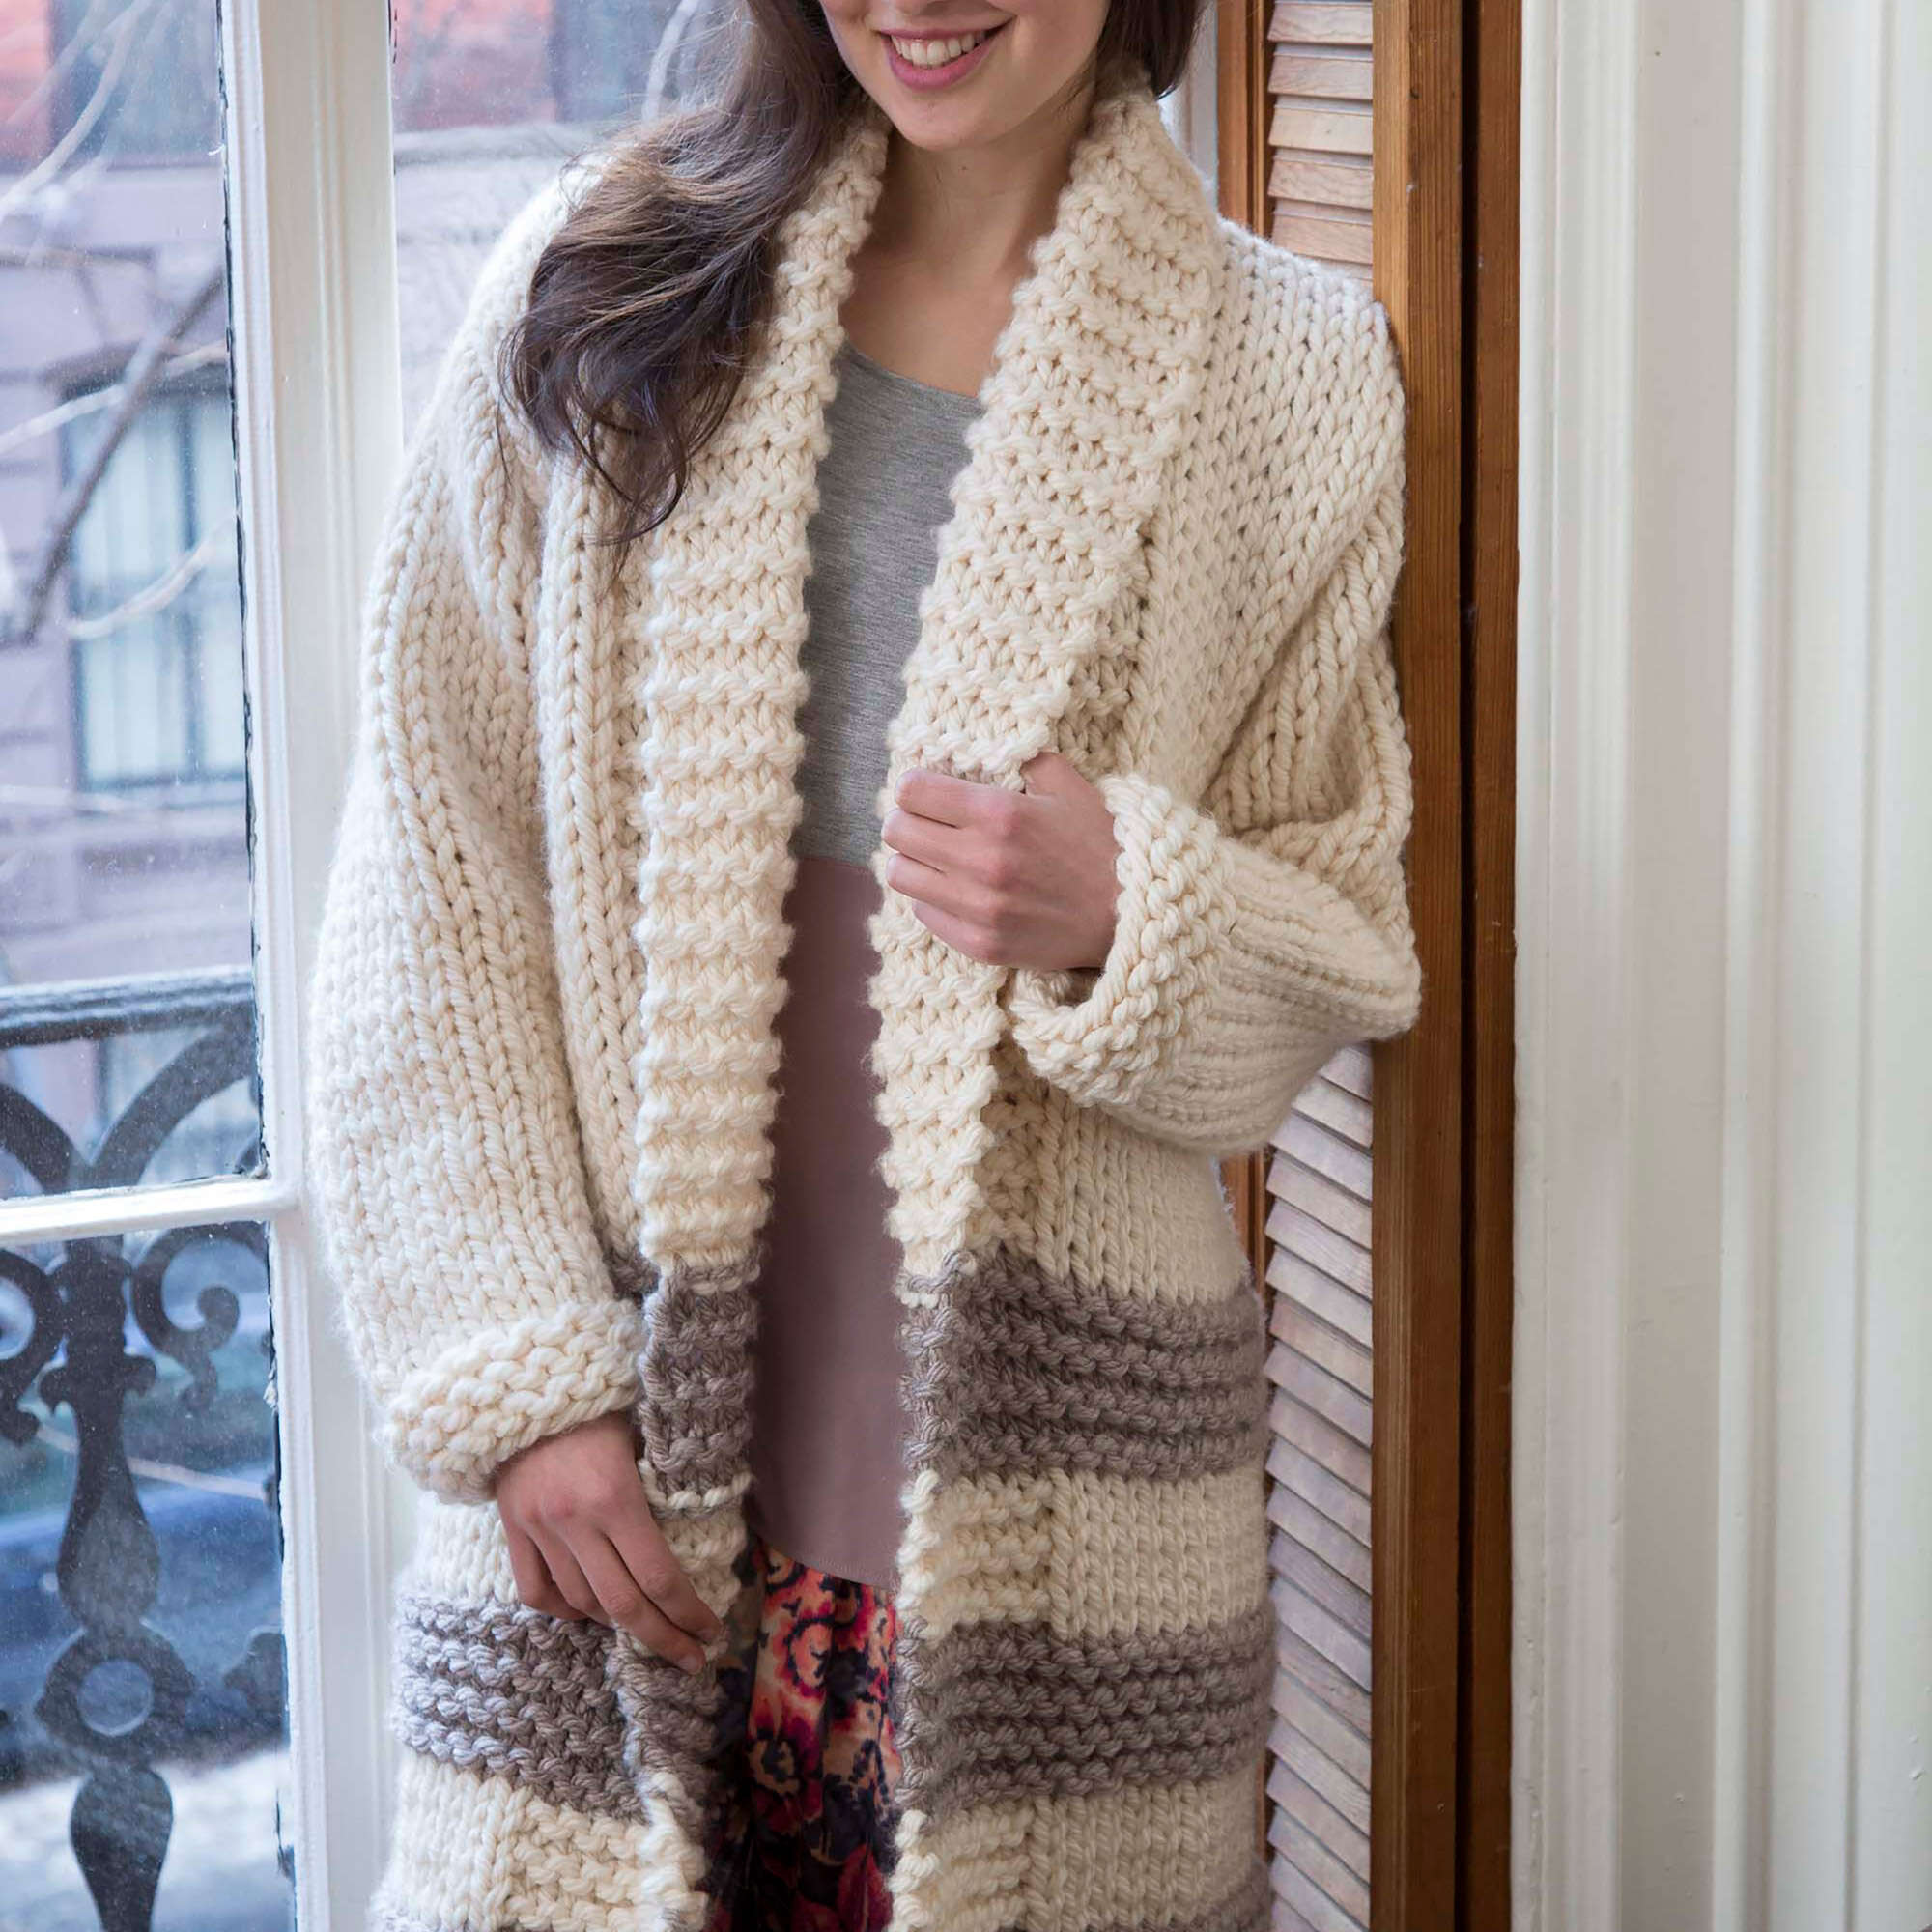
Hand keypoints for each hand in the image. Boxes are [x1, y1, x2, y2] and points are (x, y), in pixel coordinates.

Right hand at [492, 1409, 724, 1673]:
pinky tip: (587, 1611)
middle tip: (691, 1658)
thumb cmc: (601, 1406)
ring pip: (581, 1603)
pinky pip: (536, 1591)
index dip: (689, 1614)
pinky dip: (565, 1610)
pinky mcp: (512, 1529)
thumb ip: (661, 1492)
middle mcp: (575, 1521)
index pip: (659, 1578)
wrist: (528, 1384)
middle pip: (624, 1605)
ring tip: (645, 1626)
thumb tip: (693, 1541)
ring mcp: (539, 1528)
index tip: (711, 1632)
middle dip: (663, 1639)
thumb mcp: (644, 1440)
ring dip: (616, 1624)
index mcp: (617, 1497)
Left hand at [881, 749, 1120, 971]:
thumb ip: (1026, 761)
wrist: (1128, 916)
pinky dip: (933, 899)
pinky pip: (924, 913)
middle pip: (896, 831)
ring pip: (900, 874)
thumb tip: (986, 754)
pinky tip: (957, 891)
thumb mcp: (1069, 787)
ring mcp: (977, 907)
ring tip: (936, 859)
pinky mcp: (979, 943)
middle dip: (907, 821)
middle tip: (926, 825)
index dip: (914, 788)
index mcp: (999, 813)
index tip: (925, 793)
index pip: (912, 791)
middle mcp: (981, 860)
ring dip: (914, 861)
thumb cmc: (1100, 846)